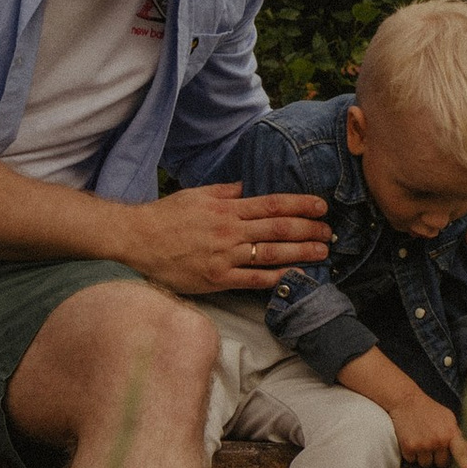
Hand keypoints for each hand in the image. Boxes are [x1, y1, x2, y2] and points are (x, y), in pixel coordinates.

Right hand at [120, 185, 329, 297]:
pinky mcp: (217, 279)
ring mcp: (225, 256)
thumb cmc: (165, 217)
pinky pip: (253, 280)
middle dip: (309, 229)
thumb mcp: (196, 195)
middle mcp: (230, 230)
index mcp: (227, 207)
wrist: (136, 241)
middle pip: (279, 228)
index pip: (273, 204)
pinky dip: (276, 279)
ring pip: (272, 253)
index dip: (301, 205)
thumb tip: (248, 187)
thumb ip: (225, 191)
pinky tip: (294, 278)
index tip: (321, 206)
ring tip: (323, 253)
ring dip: (301, 253)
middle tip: (330, 232)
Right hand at [392, 386, 466, 467]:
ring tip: (421, 438)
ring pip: (426, 465)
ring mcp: (423, 444)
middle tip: (432, 441)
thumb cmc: (430, 410)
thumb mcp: (448, 419)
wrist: (406, 400)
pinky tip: (411, 438)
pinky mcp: (409, 447)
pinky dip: (411, 453)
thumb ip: (459, 436)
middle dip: (438, 457)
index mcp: (451, 433)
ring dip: (424, 456)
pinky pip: (413, 461)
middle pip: (442, 465)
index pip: (462, 454)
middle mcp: (438, 440)